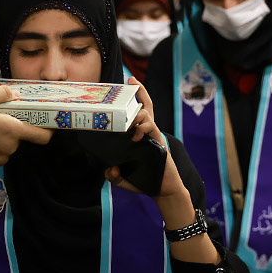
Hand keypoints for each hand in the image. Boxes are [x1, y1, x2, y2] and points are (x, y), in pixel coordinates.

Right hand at [0, 85, 52, 167]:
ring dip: (2, 136)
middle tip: (0, 116)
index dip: (48, 129)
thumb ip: (2, 94)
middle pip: (21, 136)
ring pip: (9, 144)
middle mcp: (10, 147)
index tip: (48, 122)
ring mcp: (0, 158)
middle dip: (14, 127)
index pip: (42, 136)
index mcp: (12, 130)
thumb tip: (16, 95)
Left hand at [104, 78, 186, 202]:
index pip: (137, 114)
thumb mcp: (123, 179)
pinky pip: (151, 127)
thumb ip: (114, 175)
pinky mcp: (159, 142)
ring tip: (129, 122)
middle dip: (141, 91)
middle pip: (146, 106)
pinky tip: (135, 135)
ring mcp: (153, 136)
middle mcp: (147, 132)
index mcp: (139, 136)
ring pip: (146, 114)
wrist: (162, 191)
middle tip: (132, 81)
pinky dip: (142, 127)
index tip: (128, 83)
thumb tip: (109, 170)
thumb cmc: (144, 181)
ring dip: (137, 114)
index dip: (135, 99)